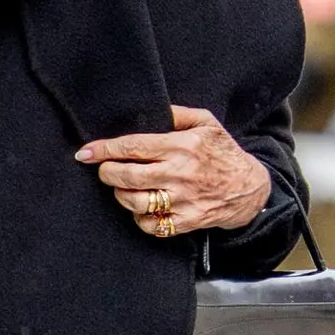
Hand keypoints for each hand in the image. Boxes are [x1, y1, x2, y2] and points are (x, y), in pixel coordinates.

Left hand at [76, 105, 271, 236]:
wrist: (250, 188)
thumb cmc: (224, 152)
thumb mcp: (207, 123)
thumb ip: (178, 114)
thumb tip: (150, 109)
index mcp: (182, 146)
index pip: (133, 147)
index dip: (104, 150)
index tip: (85, 153)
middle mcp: (180, 173)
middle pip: (126, 176)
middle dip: (107, 172)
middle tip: (105, 169)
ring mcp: (182, 200)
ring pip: (133, 201)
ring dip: (120, 194)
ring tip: (123, 187)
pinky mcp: (186, 221)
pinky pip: (149, 224)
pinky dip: (139, 217)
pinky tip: (143, 207)